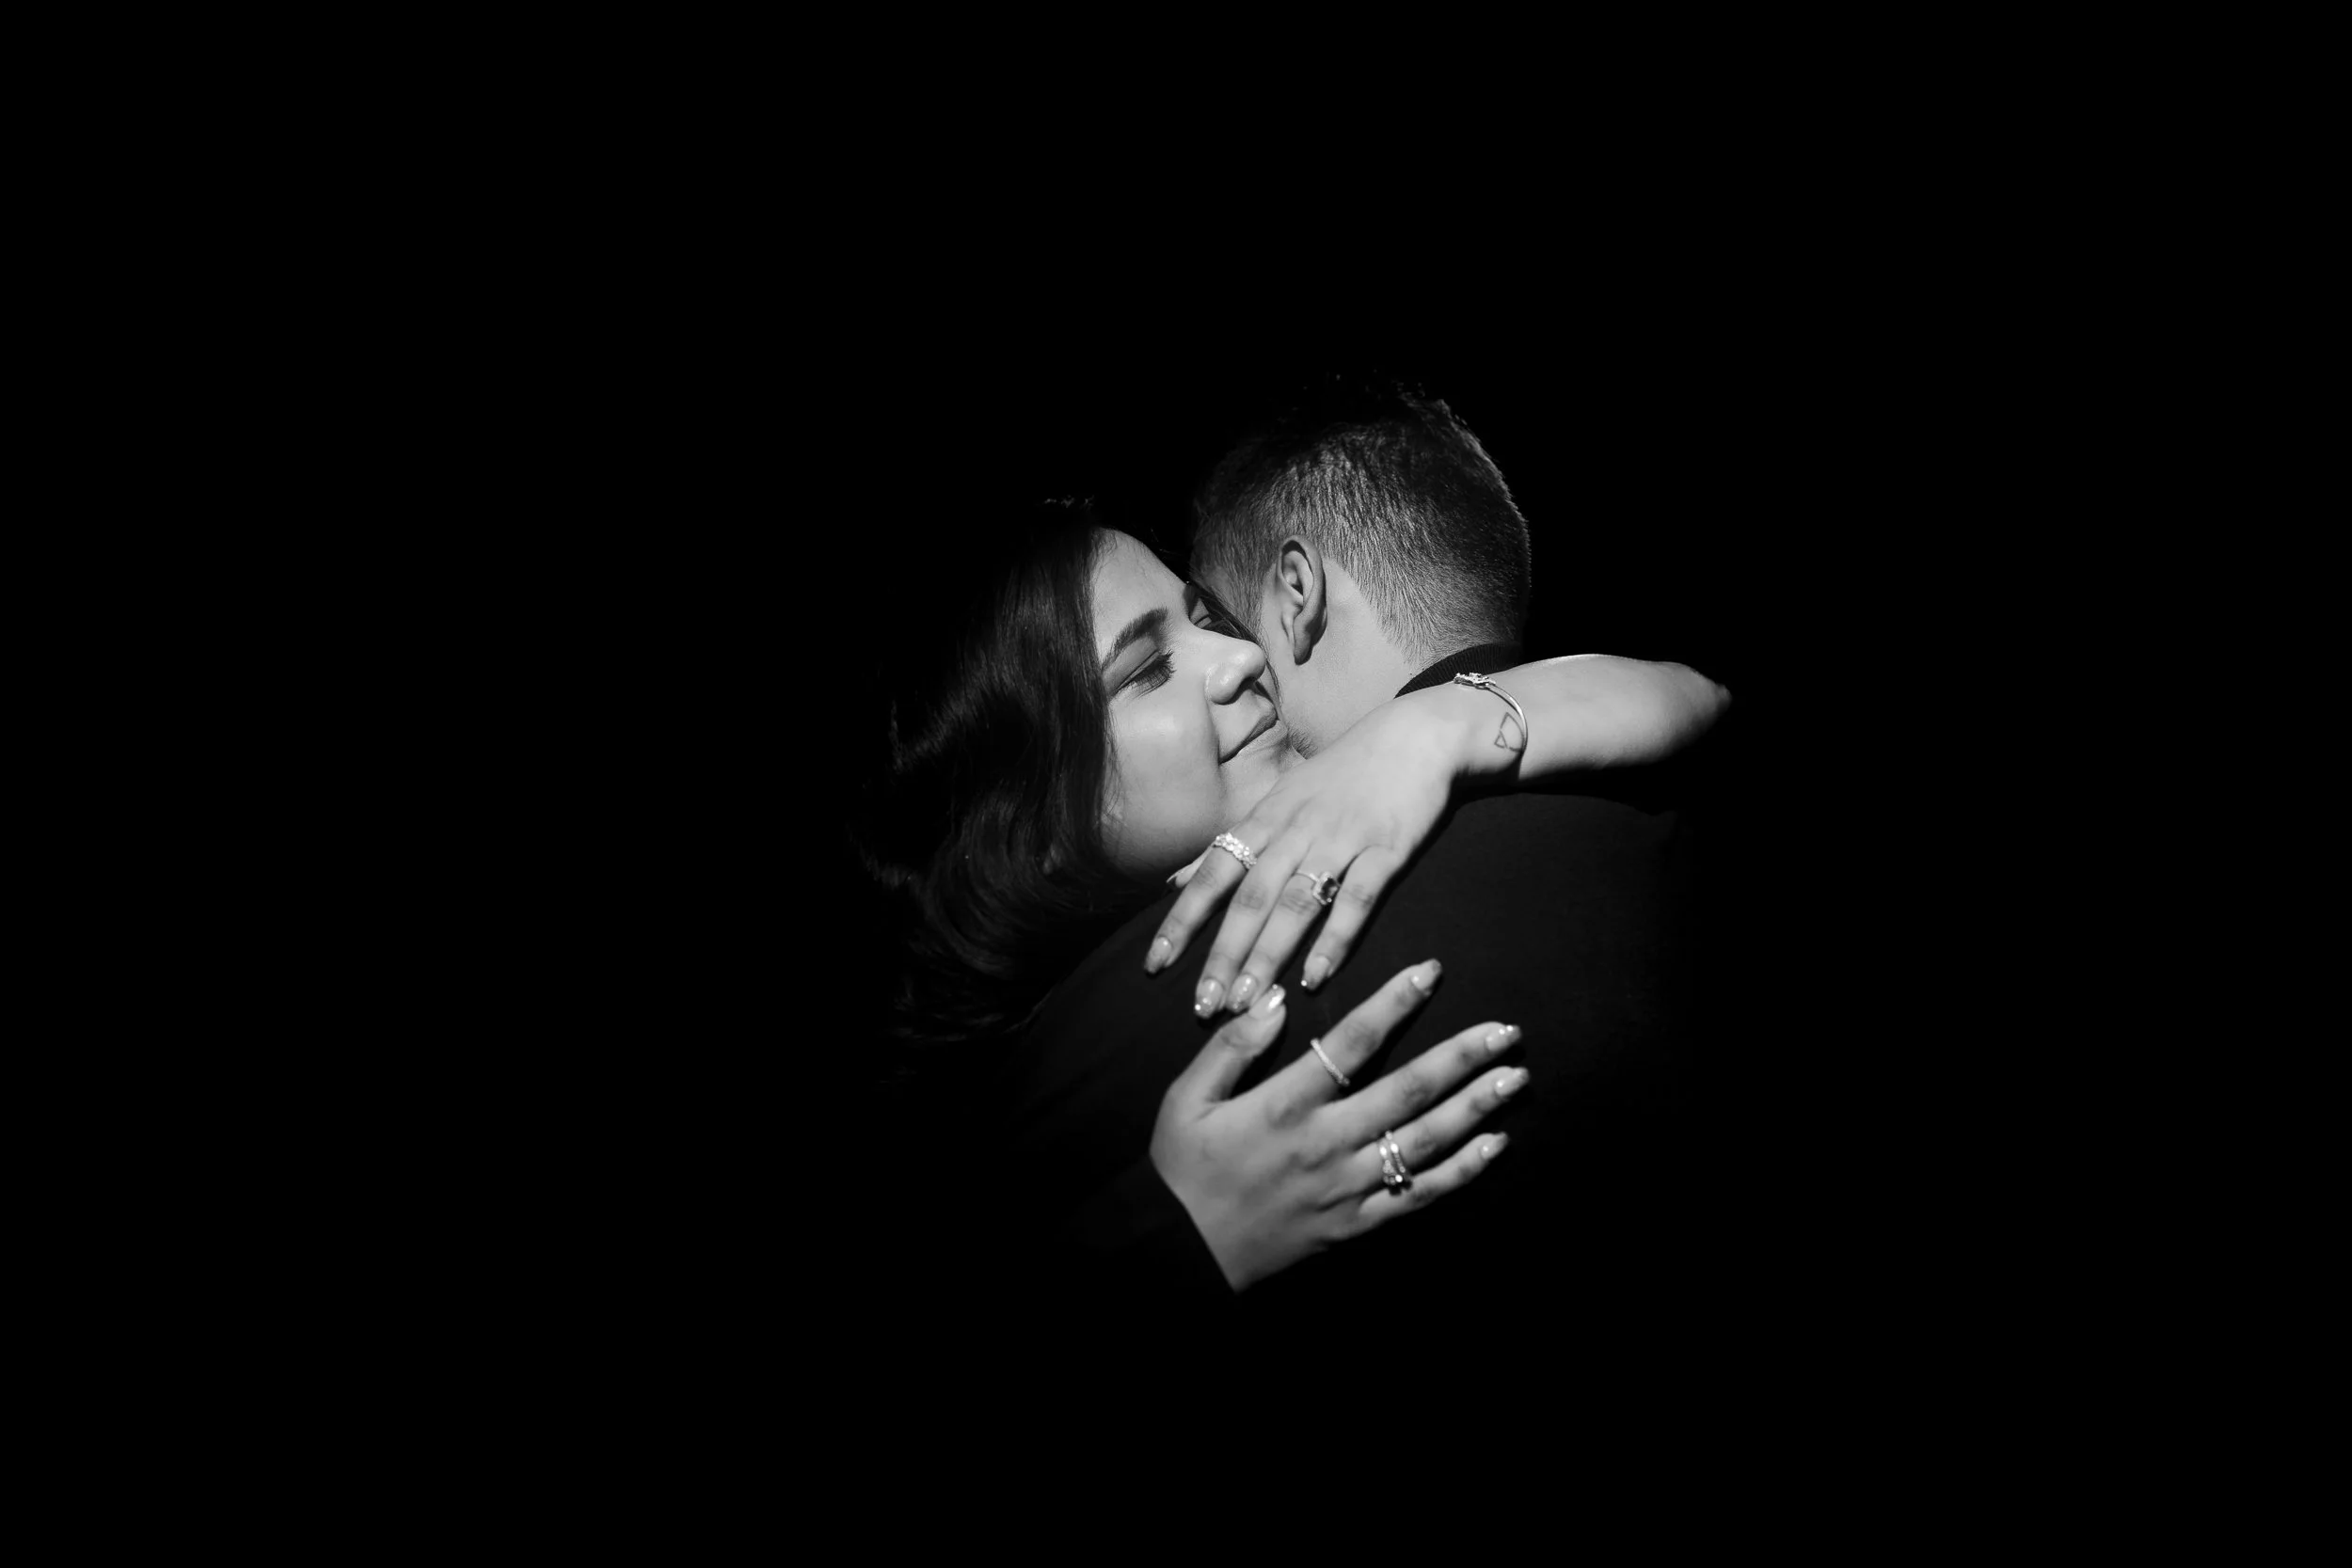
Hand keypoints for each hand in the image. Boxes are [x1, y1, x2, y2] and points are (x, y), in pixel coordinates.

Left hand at [1146, 686, 1480, 1013]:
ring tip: (1247, 1003)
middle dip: (1223, 954)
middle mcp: (1296, 830)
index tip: (1155, 964)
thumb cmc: (1344, 774)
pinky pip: (1357, 899)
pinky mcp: (1386, 849)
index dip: (1183, 920)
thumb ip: (1234, 843)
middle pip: (1249, 898)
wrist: (1416, 736)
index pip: (1213, 874)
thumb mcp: (1281, 797)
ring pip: (1295, 904)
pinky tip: (1317, 978)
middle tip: (1203, 1006)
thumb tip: (1176, 881)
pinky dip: (1335, 940)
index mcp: (1266, 818)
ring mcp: (1341, 839)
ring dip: (1269, 956)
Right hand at [1150, 958, 1523, 1291]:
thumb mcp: (1186, 1100)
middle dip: (1462, 1058)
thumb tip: (1273, 998)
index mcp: (1284, 1105)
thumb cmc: (1183, 1169)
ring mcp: (1347, 1187)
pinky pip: (1419, 1197)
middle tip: (1507, 1032)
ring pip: (1425, 1142)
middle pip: (1408, 1091)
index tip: (1430, 972)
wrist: (1182, 1252)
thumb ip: (1232, 1048)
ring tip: (1516, 1079)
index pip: (1351, 1043)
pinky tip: (1495, 1146)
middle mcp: (1326, 1143)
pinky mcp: (1356, 1224)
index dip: (1394, 1003)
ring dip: (1476, 1108)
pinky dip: (1462, 1172)